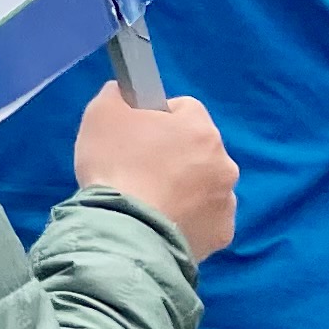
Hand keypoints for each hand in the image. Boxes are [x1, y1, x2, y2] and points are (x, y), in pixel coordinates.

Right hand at [75, 83, 239, 259]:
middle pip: (198, 148)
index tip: (136, 133)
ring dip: (185, 186)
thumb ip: (117, 95)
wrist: (125, 231)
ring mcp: (227, 201)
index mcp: (200, 129)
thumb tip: (126, 94)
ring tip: (150, 200)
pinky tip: (161, 221)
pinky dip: (188, 217)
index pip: (184, 108)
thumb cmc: (115, 165)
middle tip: (140, 168)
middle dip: (175, 154)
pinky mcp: (222, 233)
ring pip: (204, 183)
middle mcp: (224, 163)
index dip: (158, 116)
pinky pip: (205, 217)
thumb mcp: (101, 114)